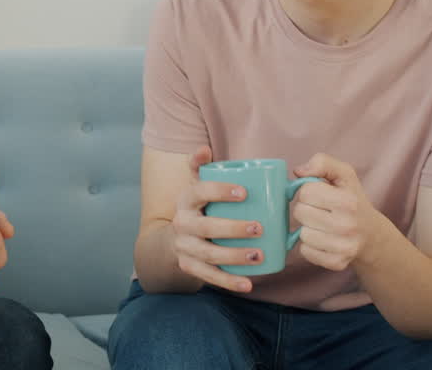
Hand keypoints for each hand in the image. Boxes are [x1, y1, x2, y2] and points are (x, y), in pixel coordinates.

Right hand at [170, 146, 265, 292]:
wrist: (172, 241)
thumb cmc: (197, 209)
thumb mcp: (194, 187)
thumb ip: (200, 166)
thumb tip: (204, 149)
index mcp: (186, 200)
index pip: (200, 192)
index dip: (220, 191)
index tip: (245, 192)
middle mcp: (182, 223)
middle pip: (206, 227)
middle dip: (233, 228)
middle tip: (259, 228)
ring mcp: (185, 247)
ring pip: (209, 254)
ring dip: (235, 256)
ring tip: (259, 255)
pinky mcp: (190, 267)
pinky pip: (209, 277)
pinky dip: (229, 282)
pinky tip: (248, 283)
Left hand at [292, 154, 381, 271]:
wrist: (372, 235)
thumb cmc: (352, 201)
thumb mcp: (344, 174)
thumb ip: (323, 162)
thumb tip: (299, 171)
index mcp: (348, 201)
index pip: (305, 191)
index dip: (308, 190)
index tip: (320, 194)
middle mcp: (347, 225)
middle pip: (300, 212)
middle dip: (306, 209)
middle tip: (321, 211)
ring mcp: (343, 247)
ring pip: (302, 233)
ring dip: (308, 228)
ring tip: (323, 225)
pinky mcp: (336, 262)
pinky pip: (305, 251)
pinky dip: (310, 245)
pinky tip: (323, 240)